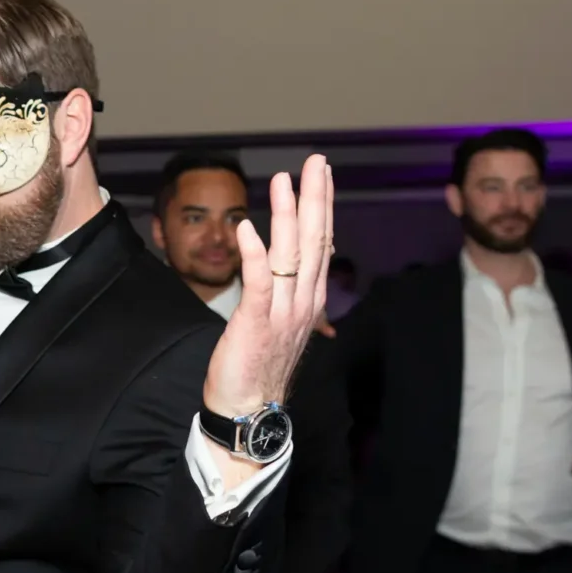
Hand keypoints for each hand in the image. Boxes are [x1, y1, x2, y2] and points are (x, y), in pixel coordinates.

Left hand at [203, 154, 333, 417]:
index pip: (321, 243)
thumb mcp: (282, 322)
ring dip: (287, 216)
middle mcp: (302, 302)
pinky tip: (249, 227)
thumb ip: (289, 291)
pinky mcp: (255, 324)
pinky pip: (258, 284)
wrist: (249, 410)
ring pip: (290, 256)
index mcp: (309, 299)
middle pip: (314, 241)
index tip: (322, 174)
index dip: (322, 206)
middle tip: (316, 162)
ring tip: (284, 180)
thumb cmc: (260, 365)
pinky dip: (254, 254)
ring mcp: (281, 313)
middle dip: (315, 198)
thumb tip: (292, 262)